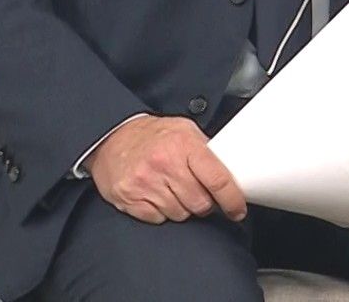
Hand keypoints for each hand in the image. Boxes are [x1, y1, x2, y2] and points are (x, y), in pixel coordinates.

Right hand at [83, 115, 246, 224]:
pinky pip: (158, 219)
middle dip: (204, 203)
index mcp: (184, 145)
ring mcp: (145, 182)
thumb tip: (231, 172)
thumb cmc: (152, 135)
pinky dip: (161, 212)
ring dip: (182, 207)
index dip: (232, 200)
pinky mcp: (129, 198)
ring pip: (180, 214)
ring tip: (172, 189)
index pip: (217, 179)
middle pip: (200, 203)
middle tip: (196, 192)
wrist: (111, 137)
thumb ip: (206, 151)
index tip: (237, 210)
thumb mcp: (185, 130)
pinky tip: (157, 195)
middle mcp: (165, 164)